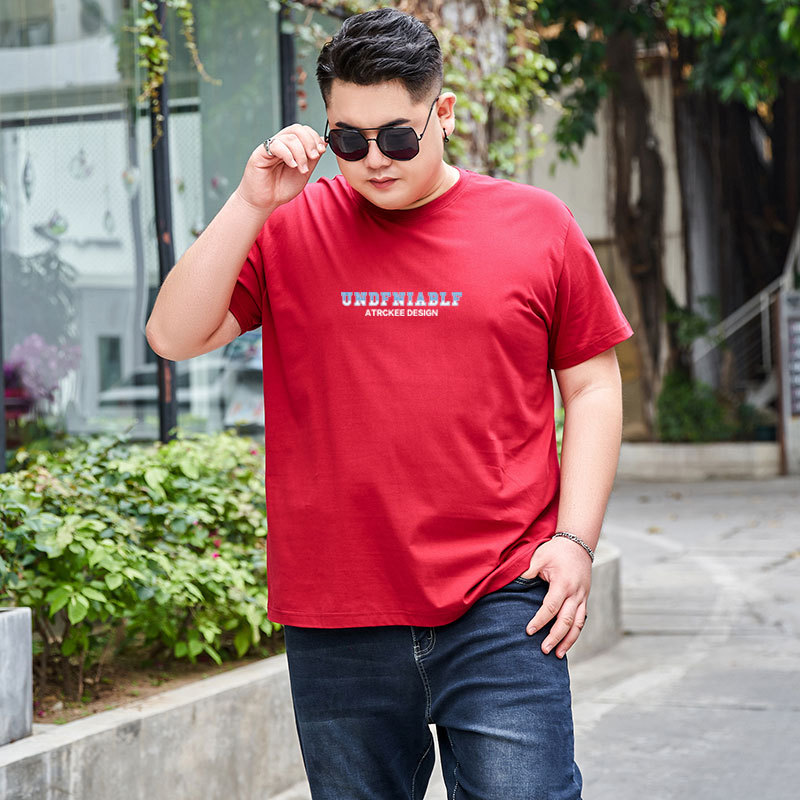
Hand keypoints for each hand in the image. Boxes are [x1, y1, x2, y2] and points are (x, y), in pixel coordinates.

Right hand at [235, 123, 326, 212]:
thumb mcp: (304, 173)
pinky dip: (288, 155)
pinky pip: (276, 145)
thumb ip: (312, 159)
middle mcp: (280, 144)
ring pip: (289, 138)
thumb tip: (323, 143)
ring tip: (302, 169)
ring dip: (301, 153)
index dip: (314, 137)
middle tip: (314, 156)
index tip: (321, 150)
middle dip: (310, 142)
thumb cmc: (281, 189)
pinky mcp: (260, 153)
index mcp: (290, 147)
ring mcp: (270, 147)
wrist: (265, 202)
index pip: (303, 131)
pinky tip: (292, 165)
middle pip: (297, 129)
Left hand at [520, 536, 591, 657]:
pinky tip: (567, 642)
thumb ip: (528, 572)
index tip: (529, 631)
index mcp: (563, 583)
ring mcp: (583, 597)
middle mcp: (576, 593)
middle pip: (567, 620)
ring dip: (569, 641)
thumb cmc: (556, 550)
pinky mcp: (585, 598)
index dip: (540, 621)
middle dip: (555, 637)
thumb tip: (515, 585)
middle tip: (544, 650)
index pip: (551, 607)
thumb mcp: (539, 557)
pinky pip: (582, 619)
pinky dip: (575, 632)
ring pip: (578, 624)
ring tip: (559, 655)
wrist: (578, 543)